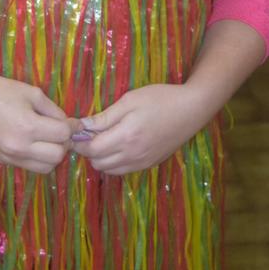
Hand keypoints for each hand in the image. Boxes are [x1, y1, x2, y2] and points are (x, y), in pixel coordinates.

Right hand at [0, 73, 75, 174]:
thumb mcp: (31, 92)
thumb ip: (53, 110)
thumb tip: (68, 124)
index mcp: (27, 126)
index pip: (63, 135)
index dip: (72, 127)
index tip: (72, 121)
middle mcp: (19, 147)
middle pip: (58, 156)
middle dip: (64, 143)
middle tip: (60, 130)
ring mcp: (10, 157)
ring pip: (46, 168)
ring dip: (52, 154)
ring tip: (48, 139)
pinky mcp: (3, 161)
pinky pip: (30, 166)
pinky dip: (38, 158)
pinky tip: (33, 142)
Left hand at [71, 84, 206, 174]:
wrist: (192, 109)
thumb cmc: (160, 99)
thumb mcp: (130, 100)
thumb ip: (105, 116)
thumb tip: (82, 125)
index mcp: (126, 136)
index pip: (92, 150)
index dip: (79, 142)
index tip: (76, 131)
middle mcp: (133, 155)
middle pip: (97, 163)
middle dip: (88, 150)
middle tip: (90, 133)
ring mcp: (142, 162)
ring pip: (109, 170)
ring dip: (101, 158)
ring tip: (104, 138)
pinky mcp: (149, 165)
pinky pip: (123, 170)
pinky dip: (114, 162)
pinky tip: (118, 145)